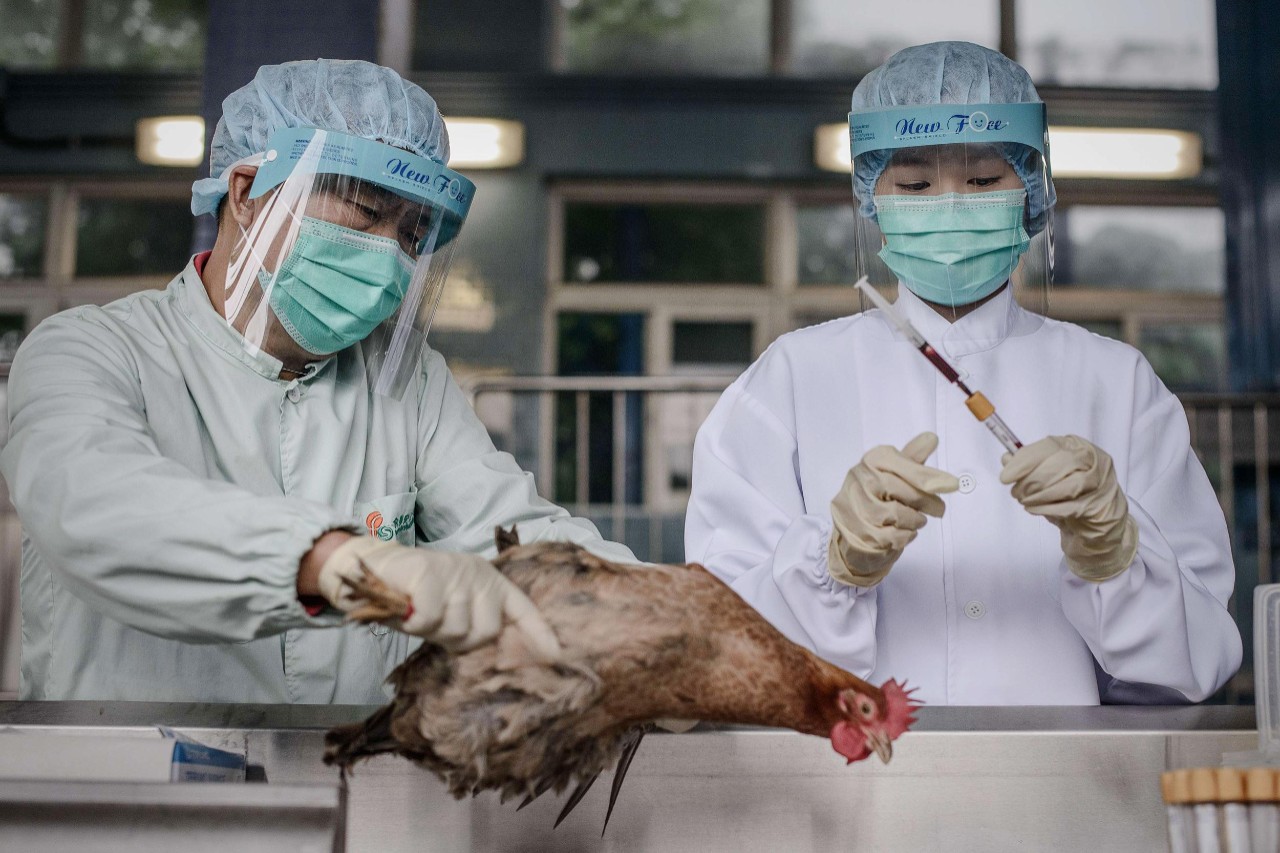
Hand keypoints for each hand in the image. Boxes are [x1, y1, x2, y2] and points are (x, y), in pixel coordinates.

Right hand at [317, 537, 562, 660]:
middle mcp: (478, 575)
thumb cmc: (414, 595)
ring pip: (456, 627)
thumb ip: (472, 625)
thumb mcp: (450, 611)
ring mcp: (455, 572)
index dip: (539, 634)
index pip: (523, 610)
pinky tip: (405, 610)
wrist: (373, 566)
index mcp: (490, 582)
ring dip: (433, 630)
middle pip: (486, 630)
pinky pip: (429, 618)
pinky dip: (414, 622)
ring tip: (419, 614)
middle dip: (461, 640)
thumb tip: (500, 655)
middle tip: (436, 627)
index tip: (556, 655)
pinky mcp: (428, 573)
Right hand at [828, 432, 958, 586]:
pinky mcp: (859, 534)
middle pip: (900, 489)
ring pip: (897, 514)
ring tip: (914, 520)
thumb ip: (913, 459)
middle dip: (926, 501)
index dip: (927, 475)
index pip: (902, 465)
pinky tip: (902, 532)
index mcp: (871, 461)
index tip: (952, 484)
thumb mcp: (894, 474)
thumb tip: (931, 437)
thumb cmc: (878, 499)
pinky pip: (892, 536)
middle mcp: (859, 481)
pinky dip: (905, 536)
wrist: (853, 535)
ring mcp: (856, 509)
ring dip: (914, 521)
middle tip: (939, 509)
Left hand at [1000, 435, 1138, 581]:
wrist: (1095, 521)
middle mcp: (1092, 460)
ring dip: (1039, 495)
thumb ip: (1027, 466)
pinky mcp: (1100, 506)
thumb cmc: (1068, 494)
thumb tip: (1007, 459)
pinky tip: (1034, 510)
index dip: (1024, 460)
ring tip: (1025, 501)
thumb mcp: (1045, 476)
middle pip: (1060, 463)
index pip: (1049, 446)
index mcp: (1076, 445)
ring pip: (1068, 485)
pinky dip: (1047, 509)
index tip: (1006, 476)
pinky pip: (1071, 507)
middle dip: (1031, 480)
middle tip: (1016, 492)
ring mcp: (1100, 483)